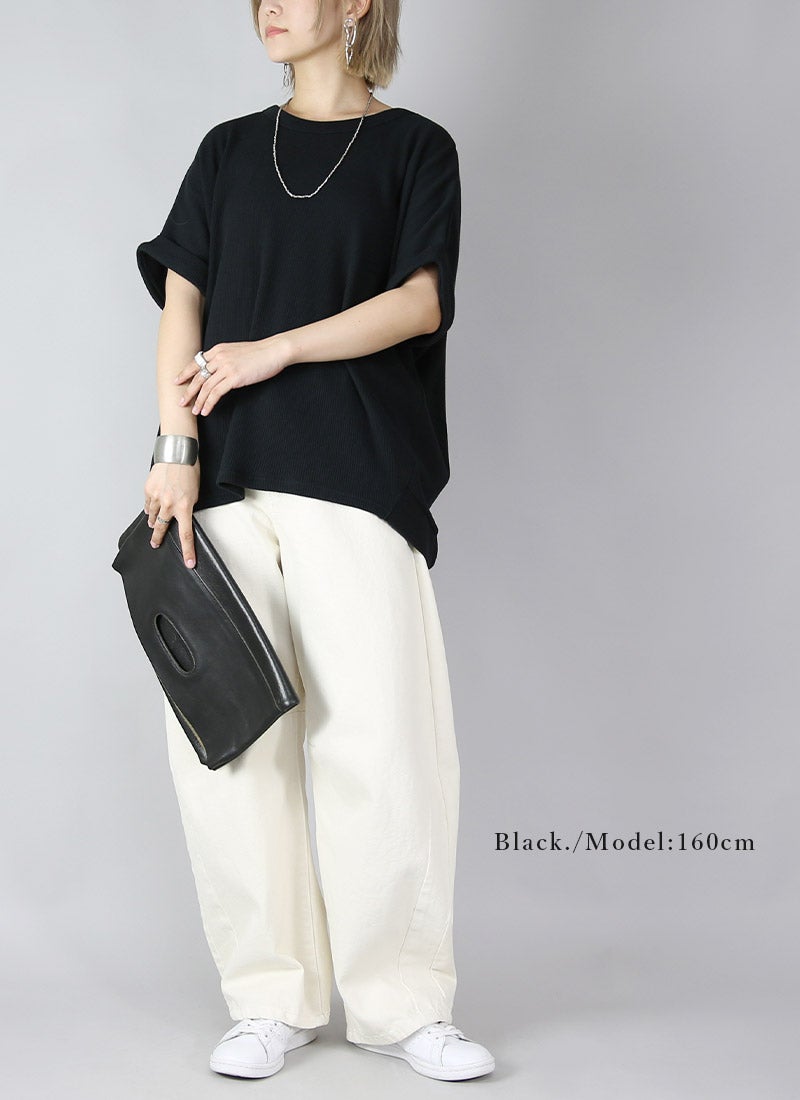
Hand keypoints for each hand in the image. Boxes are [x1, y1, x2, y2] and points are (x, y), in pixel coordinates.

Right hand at [144, 460, 200, 567]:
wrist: (178, 453)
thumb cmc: (190, 471)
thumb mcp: (195, 493)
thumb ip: (187, 507)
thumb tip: (180, 515)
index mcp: (185, 507)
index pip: (186, 534)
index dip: (188, 551)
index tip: (188, 563)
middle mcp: (169, 504)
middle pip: (162, 528)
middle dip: (158, 538)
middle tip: (155, 544)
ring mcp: (157, 497)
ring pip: (152, 516)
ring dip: (153, 520)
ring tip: (153, 523)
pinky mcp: (148, 490)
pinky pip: (148, 504)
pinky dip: (150, 506)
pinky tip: (151, 507)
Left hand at [174, 334, 292, 416]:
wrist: (274, 351)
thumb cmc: (260, 353)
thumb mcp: (237, 351)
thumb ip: (225, 359)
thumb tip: (219, 370)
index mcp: (218, 350)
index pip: (196, 362)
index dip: (185, 373)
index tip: (177, 381)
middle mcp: (219, 357)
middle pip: (197, 376)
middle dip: (188, 391)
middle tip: (181, 402)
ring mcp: (226, 367)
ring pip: (205, 387)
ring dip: (198, 401)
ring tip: (195, 411)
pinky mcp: (234, 377)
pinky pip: (216, 393)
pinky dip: (209, 403)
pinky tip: (206, 410)